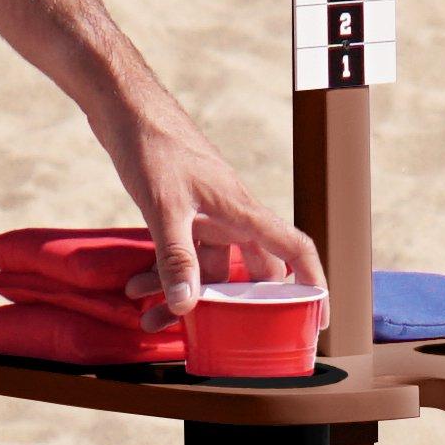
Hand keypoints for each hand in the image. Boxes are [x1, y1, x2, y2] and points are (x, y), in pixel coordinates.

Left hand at [92, 90, 320, 317]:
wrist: (125, 108)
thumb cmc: (155, 148)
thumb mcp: (164, 208)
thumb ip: (177, 259)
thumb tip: (187, 307)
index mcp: (244, 212)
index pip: (296, 250)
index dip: (313, 283)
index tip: (319, 317)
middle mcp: (232, 216)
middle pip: (251, 271)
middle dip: (232, 307)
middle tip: (216, 336)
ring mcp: (207, 214)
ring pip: (208, 268)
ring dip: (183, 294)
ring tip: (148, 316)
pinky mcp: (183, 211)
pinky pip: (182, 254)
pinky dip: (163, 274)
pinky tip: (136, 288)